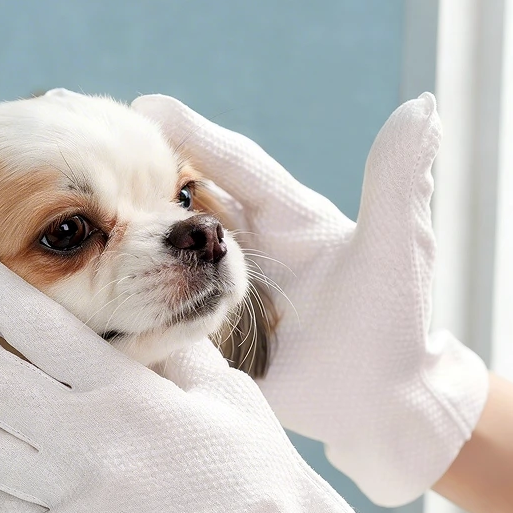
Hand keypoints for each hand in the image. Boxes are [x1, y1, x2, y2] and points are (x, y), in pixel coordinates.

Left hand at [0, 233, 396, 512]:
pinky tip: (40, 471)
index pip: (36, 324)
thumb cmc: (246, 463)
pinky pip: (5, 506)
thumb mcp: (218, 386)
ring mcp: (71, 503)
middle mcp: (89, 444)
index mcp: (128, 394)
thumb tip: (135, 309)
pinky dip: (8, 482)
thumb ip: (165, 345)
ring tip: (8, 407)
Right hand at [132, 93, 488, 505]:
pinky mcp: (212, 334)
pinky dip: (135, 297)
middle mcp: (248, 245)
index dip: (192, 133)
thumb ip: (398, 184)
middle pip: (187, 201)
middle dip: (145, 176)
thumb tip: (423, 107)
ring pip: (168, 252)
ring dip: (131, 234)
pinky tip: (98, 291)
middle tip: (97, 154)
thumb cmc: (395, 325)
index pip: (231, 164)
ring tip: (89, 219)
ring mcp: (224, 290)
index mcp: (286, 216)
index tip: (145, 106)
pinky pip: (166, 309)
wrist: (380, 405)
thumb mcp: (399, 249)